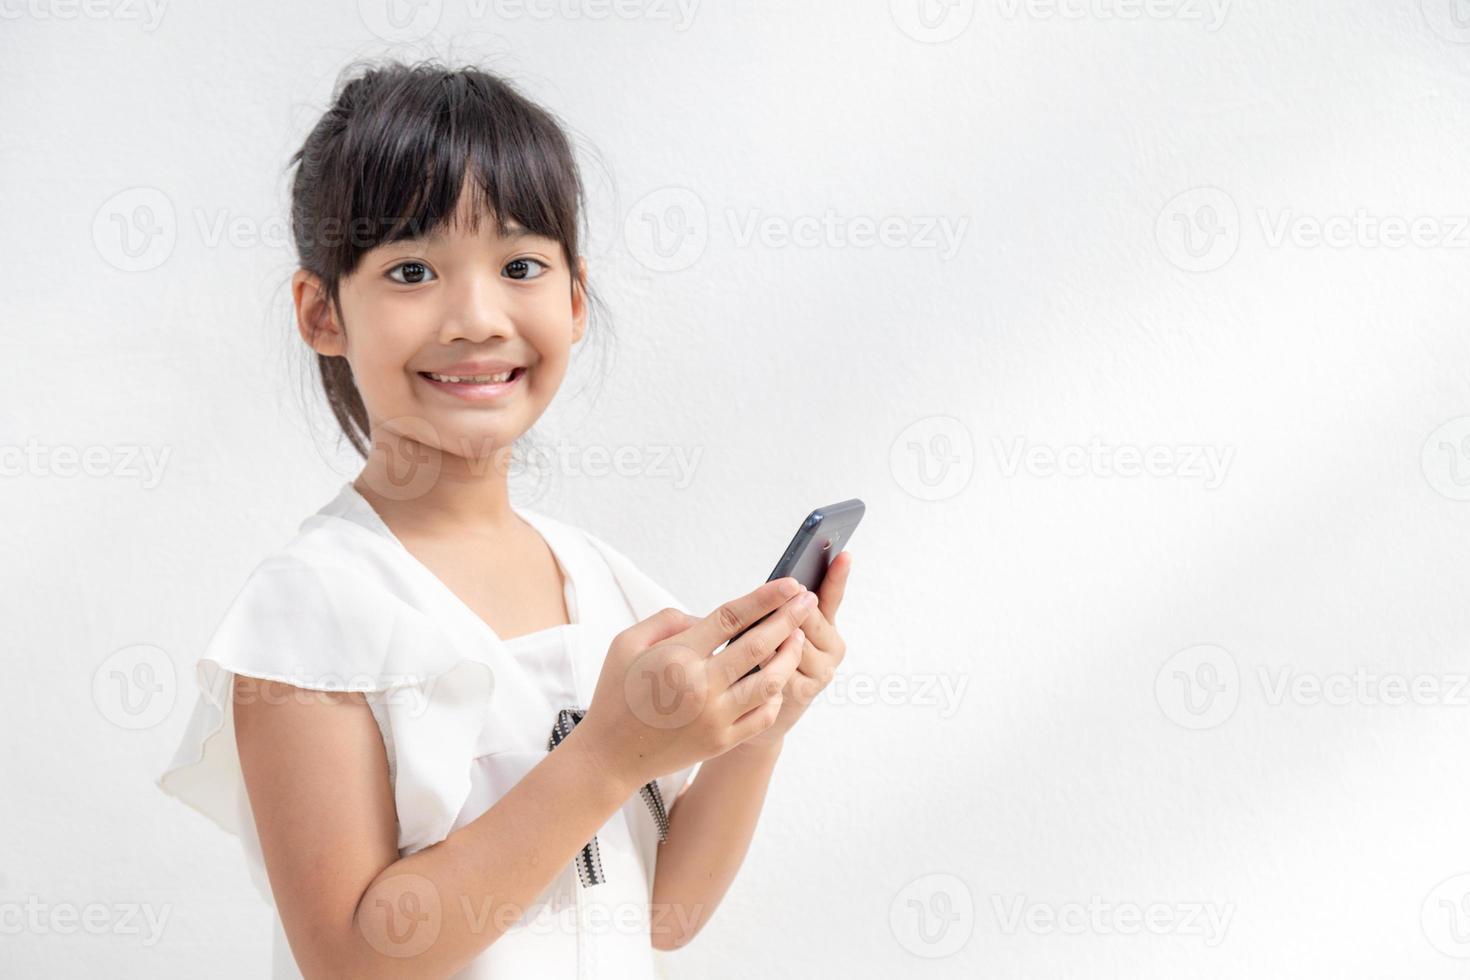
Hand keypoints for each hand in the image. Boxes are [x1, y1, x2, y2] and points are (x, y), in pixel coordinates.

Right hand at [571, 577, 819, 790]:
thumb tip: (705, 616)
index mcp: (676, 655)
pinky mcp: (722, 741)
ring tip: (797, 637)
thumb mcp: (625, 643)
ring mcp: (715, 717)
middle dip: (790, 618)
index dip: (765, 598)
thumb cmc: (616, 694)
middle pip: (759, 644)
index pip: (731, 617)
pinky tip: (778, 677)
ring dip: (789, 654)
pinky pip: (764, 715)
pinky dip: (776, 694)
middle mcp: (700, 685)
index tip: (789, 584)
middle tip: (809, 600)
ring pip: (770, 681)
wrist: (611, 755)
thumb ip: (666, 620)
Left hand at [740, 552, 852, 750]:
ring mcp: (822, 671)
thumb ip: (779, 608)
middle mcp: (832, 648)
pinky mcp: (806, 691)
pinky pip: (782, 666)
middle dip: (788, 607)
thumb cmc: (758, 661)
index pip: (833, 596)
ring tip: (752, 633)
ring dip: (771, 634)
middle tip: (780, 594)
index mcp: (827, 627)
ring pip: (793, 640)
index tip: (843, 554)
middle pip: (809, 617)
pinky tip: (751, 661)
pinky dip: (765, 660)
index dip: (837, 576)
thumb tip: (780, 582)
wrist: (752, 712)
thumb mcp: (770, 630)